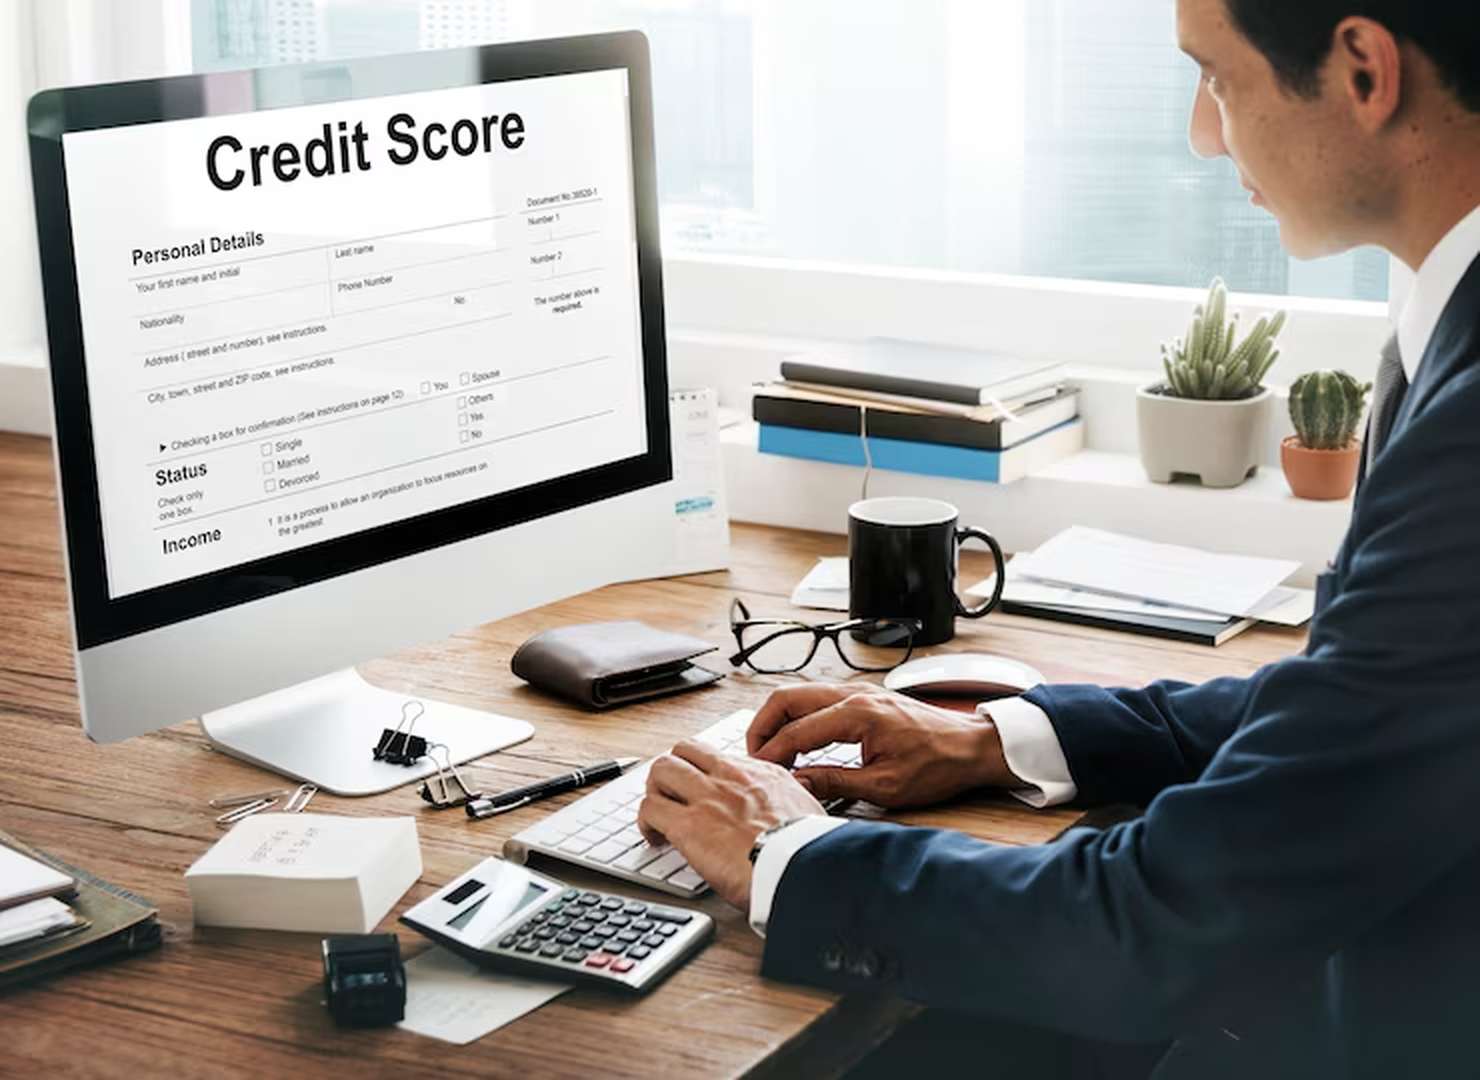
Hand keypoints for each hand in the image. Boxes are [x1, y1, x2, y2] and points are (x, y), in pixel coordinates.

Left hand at [637, 739, 826, 910]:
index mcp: (760, 773)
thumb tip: (791, 808)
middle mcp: (730, 777)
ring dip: (654, 792)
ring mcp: (706, 797)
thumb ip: (789, 802)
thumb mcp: (807, 809)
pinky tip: (655, 838)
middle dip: (672, 771)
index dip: (701, 770)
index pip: (717, 756)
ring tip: (658, 815)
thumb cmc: (808, 849)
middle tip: (671, 795)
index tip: (700, 788)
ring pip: (661, 770)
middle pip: (683, 751)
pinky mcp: (688, 825)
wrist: (802, 867)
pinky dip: (646, 823)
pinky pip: (649, 808)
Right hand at [747, 683, 1015, 808]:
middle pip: (786, 698)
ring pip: (799, 694)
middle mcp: (854, 694)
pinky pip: (817, 699)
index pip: (796, 731)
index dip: (771, 754)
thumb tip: (796, 784)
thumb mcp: (885, 786)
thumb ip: (835, 782)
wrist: (972, 747)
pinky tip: (798, 742)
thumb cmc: (938, 766)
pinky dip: (798, 717)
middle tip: (754, 758)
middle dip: (762, 727)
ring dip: (779, 720)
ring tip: (771, 753)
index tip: (757, 773)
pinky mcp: (864, 697)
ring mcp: (858, 691)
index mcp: (857, 714)